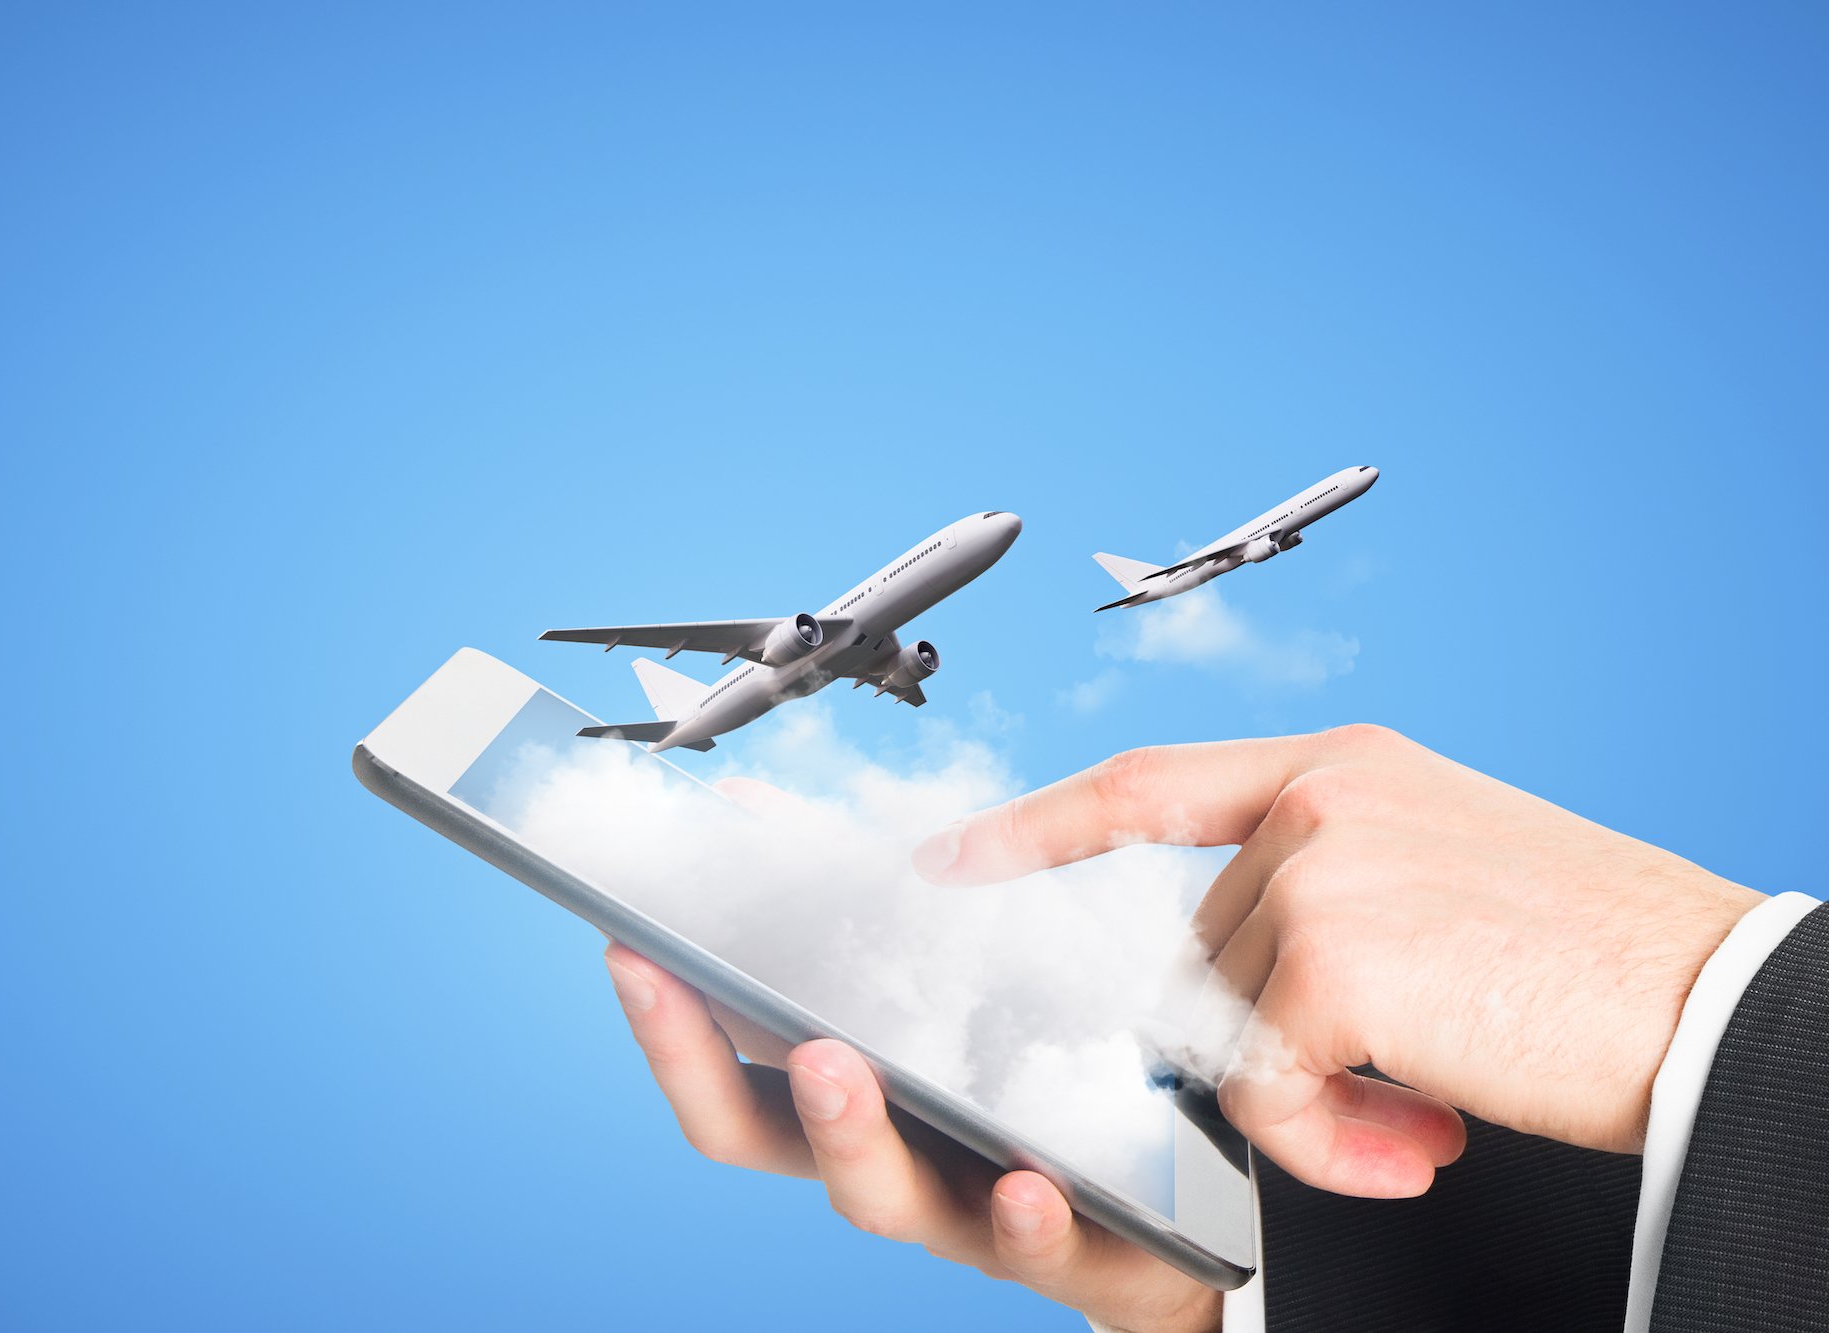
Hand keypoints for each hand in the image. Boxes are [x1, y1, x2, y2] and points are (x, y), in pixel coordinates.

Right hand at [601, 940, 1221, 1332]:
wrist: (1190, 1207)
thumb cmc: (1044, 1076)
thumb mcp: (956, 981)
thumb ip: (862, 913)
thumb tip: (756, 812)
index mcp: (856, 1101)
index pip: (730, 1074)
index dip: (668, 1020)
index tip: (625, 944)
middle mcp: (893, 1161)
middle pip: (765, 1141)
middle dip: (707, 1068)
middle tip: (678, 985)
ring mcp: (974, 1213)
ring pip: (888, 1196)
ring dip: (847, 1133)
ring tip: (829, 1064)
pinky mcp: (1080, 1250)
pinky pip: (1046, 1249)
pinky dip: (1025, 1219)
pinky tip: (1025, 1181)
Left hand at [912, 724, 1763, 1197]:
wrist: (1719, 1005)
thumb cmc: (1594, 957)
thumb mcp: (1438, 878)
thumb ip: (1322, 894)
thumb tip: (1227, 984)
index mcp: (1338, 768)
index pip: (1148, 784)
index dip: (1039, 825)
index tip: (951, 858)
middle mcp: (1319, 799)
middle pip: (1197, 951)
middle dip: (1266, 1047)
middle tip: (1381, 1099)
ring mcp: (1321, 868)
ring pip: (1228, 1027)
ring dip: (1313, 1105)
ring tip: (1422, 1121)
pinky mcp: (1338, 960)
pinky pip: (1263, 1086)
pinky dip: (1327, 1142)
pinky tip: (1419, 1145)